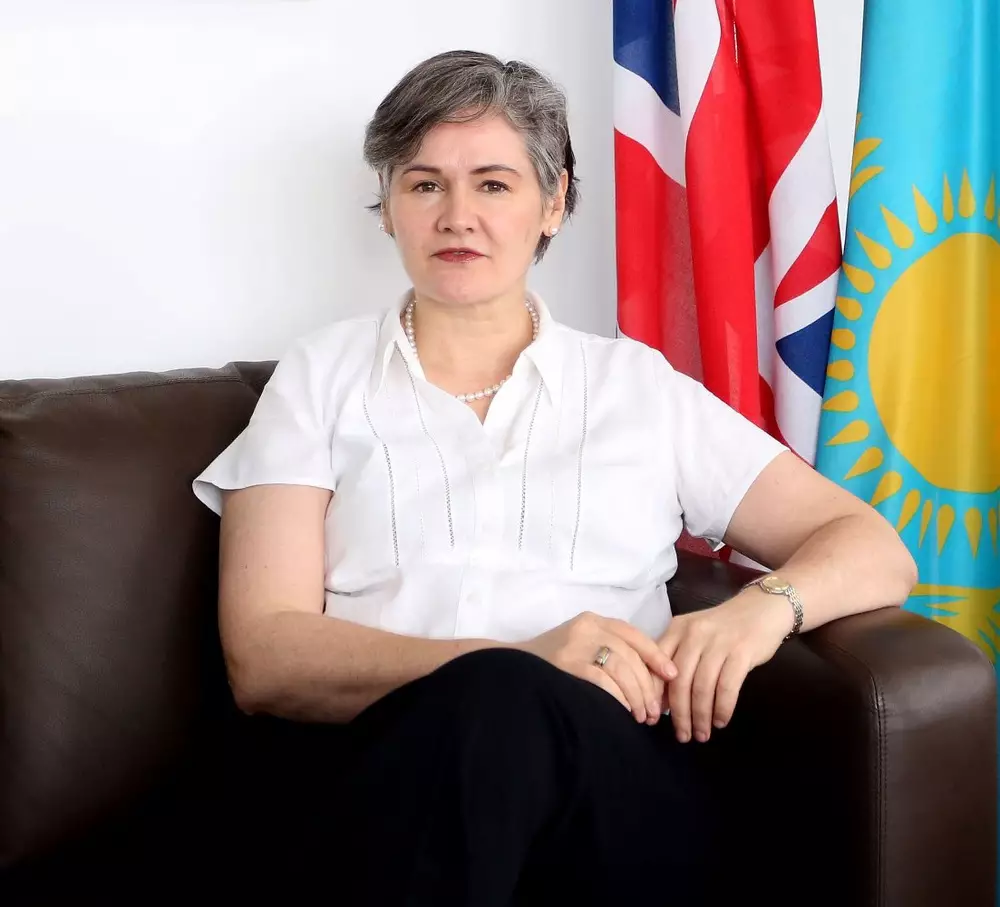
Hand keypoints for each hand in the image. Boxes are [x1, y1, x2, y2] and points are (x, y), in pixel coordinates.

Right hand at [520, 611, 677, 722]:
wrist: (512, 669)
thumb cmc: (552, 664)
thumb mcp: (581, 646)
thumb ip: (609, 651)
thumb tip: (652, 677)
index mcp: (592, 620)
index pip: (633, 634)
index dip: (656, 656)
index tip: (671, 676)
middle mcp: (586, 628)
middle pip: (631, 656)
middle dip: (648, 686)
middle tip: (654, 712)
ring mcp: (575, 645)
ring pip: (622, 669)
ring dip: (637, 696)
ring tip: (641, 716)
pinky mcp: (567, 664)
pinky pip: (604, 682)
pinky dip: (619, 699)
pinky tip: (623, 712)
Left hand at [657, 590, 790, 742]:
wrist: (763, 608)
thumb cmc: (725, 628)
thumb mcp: (694, 635)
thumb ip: (676, 659)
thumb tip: (660, 700)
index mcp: (677, 629)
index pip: (657, 665)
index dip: (654, 695)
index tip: (653, 718)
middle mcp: (694, 634)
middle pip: (679, 681)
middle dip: (679, 714)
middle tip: (682, 736)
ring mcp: (718, 642)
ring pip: (702, 688)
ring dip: (701, 716)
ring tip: (702, 734)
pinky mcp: (741, 651)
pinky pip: (727, 687)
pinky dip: (722, 708)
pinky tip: (721, 721)